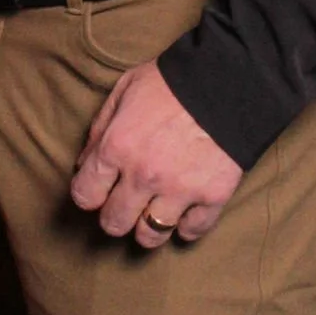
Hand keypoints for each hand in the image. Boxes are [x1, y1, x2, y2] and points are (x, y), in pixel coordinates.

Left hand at [70, 61, 242, 246]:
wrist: (231, 78)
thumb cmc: (173, 80)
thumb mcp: (125, 90)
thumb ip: (100, 128)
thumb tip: (84, 164)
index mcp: (117, 147)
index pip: (84, 196)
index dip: (89, 194)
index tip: (99, 190)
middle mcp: (143, 175)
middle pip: (114, 223)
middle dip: (115, 216)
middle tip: (126, 204)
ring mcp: (179, 190)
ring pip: (150, 236)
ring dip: (148, 227)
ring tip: (154, 212)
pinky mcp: (213, 196)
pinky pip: (192, 230)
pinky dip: (186, 225)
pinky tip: (185, 211)